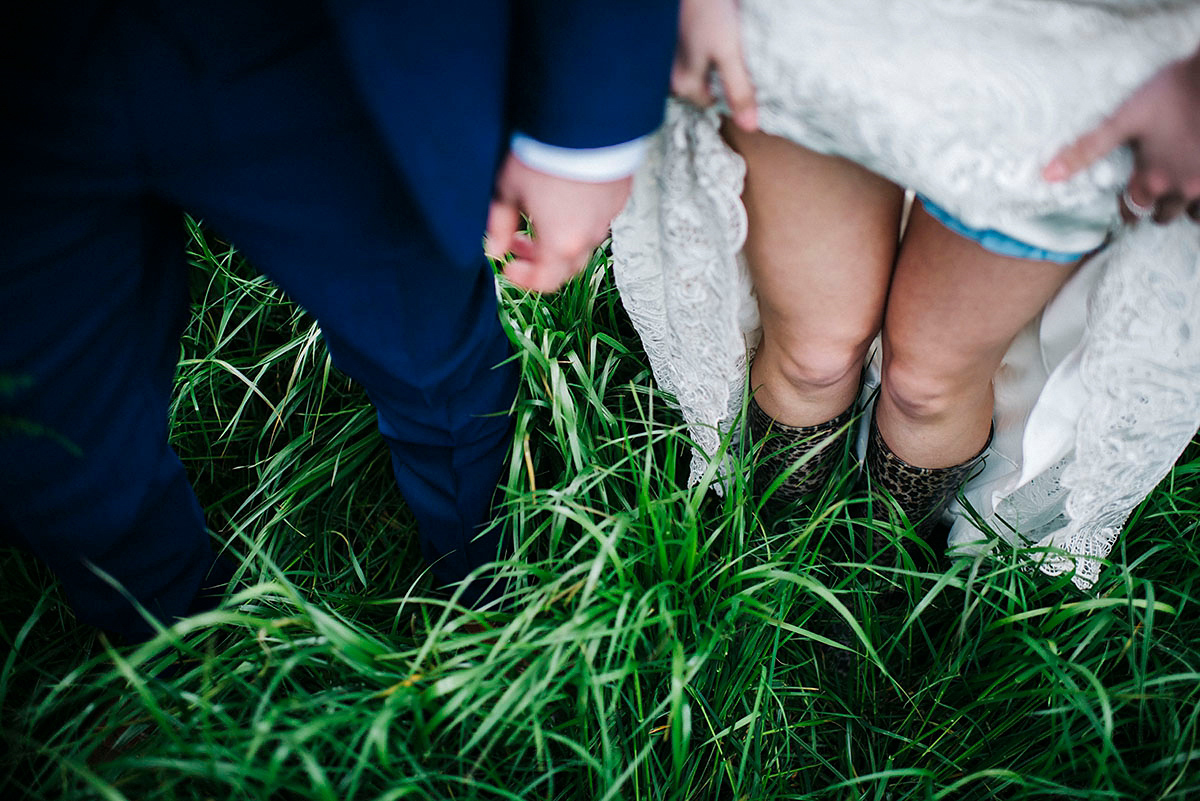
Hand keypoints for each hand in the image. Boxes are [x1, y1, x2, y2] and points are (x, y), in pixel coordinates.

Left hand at [485, 153, 631, 292]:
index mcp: (560, 244)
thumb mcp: (508, 190)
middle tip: (519, 241)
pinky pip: (598, 219)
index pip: (545, 281)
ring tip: (541, 216)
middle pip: (566, 267)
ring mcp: (607, 218)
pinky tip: (565, 197)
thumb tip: (493, 249)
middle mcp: (589, 237)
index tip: (508, 266)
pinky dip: (580, 219)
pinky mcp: (618, 197)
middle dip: (540, 261)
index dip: (523, 279)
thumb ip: (499, 226)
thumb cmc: (543, 155)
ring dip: (560, 239)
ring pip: (584, 242)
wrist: (583, 122)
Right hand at [670, 0, 756, 131]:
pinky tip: (713, 37)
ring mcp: (673, 58)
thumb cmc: (707, 13)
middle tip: (733, 61)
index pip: (711, 104)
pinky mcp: (679, 42)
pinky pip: (696, 57)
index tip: (743, 78)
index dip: (730, 95)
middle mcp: (672, 75)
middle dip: (720, 81)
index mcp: (683, 84)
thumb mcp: (729, 53)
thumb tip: (749, 127)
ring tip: (724, 48)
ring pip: (699, 73)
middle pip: (703, 89)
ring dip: (715, 65)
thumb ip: (739, 90)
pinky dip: (708, 52)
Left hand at [1044, 46, 1199, 223]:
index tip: (1127, 202)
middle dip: (1156, 209)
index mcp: (1151, 177)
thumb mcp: (1124, 118)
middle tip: (1153, 195)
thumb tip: (1048, 176)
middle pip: (1164, 216)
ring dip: (1185, 207)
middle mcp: (1181, 188)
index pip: (1132, 211)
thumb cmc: (1172, 91)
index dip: (1127, 209)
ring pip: (1194, 214)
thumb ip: (1088, 149)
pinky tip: (1198, 183)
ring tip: (1180, 190)